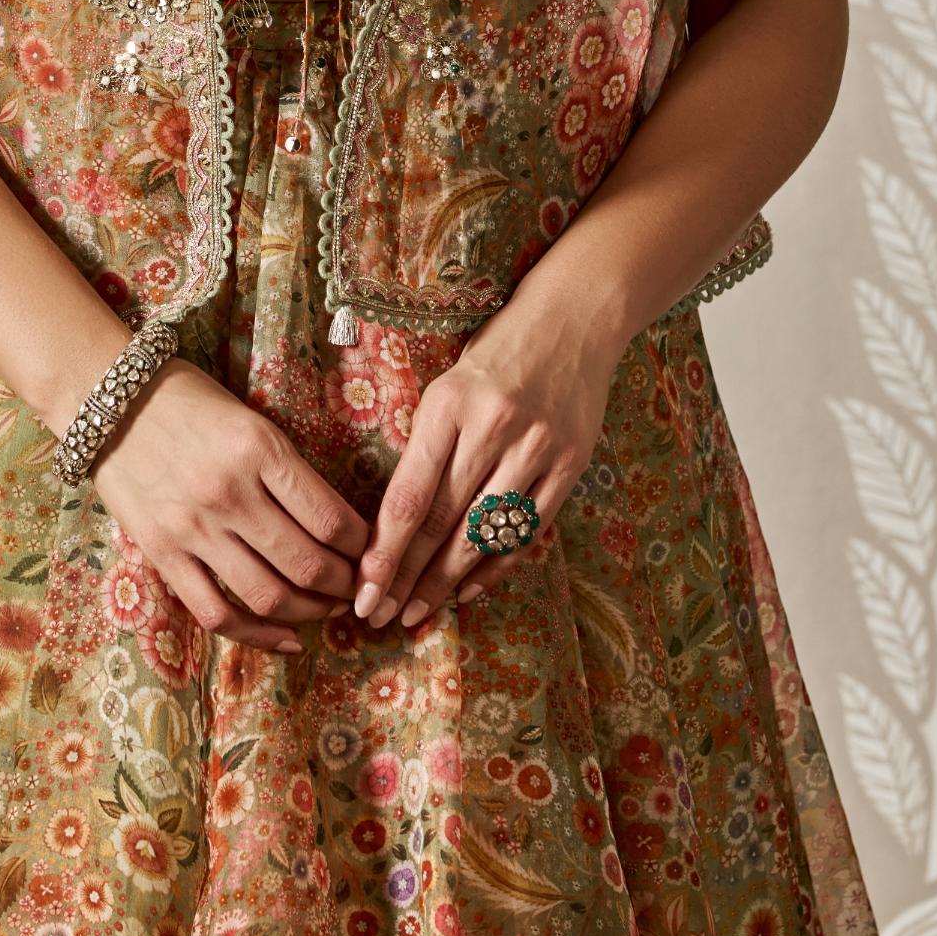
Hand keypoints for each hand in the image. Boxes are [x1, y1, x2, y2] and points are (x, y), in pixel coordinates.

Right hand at [90, 359, 373, 655]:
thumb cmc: (187, 399)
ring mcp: (193, 528)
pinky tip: (286, 640)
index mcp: (259, 449)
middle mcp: (229, 492)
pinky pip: (216, 612)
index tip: (374, 553)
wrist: (108, 398)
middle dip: (346, 586)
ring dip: (310, 612)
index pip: (331, 519)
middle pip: (307, 564)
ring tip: (329, 609)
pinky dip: (257, 637)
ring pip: (268, 596)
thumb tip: (336, 524)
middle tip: (360, 588)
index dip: (364, 548)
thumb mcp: (249, 417)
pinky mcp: (163, 553)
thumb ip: (286, 469)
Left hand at [350, 290, 622, 634]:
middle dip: (406, 579)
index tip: (362, 590)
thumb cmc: (497, 353)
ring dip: (446, 584)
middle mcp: (493, 428)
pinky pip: (527, 531)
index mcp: (449, 405)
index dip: (384, 553)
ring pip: (483, 536)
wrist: (574, 318)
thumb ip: (426, 446)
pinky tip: (468, 590)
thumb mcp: (446, 386)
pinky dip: (496, 567)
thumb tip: (393, 522)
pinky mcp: (570, 464)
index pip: (408, 497)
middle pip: (441, 524)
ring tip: (416, 613)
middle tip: (378, 617)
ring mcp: (537, 449)